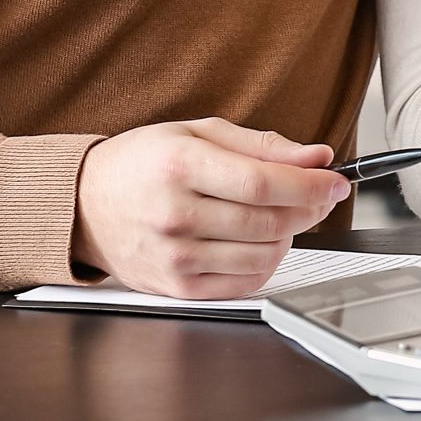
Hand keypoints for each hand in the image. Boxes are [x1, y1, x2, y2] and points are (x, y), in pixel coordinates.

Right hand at [70, 118, 350, 298]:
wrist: (84, 205)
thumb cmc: (142, 164)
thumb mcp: (198, 133)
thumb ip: (262, 145)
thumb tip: (316, 156)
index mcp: (180, 165)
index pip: (262, 182)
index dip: (310, 184)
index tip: (336, 181)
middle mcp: (174, 213)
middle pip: (268, 221)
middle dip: (310, 209)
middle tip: (320, 196)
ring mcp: (174, 256)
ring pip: (263, 255)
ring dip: (289, 236)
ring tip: (280, 216)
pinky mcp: (176, 288)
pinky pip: (244, 284)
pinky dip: (265, 263)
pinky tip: (258, 242)